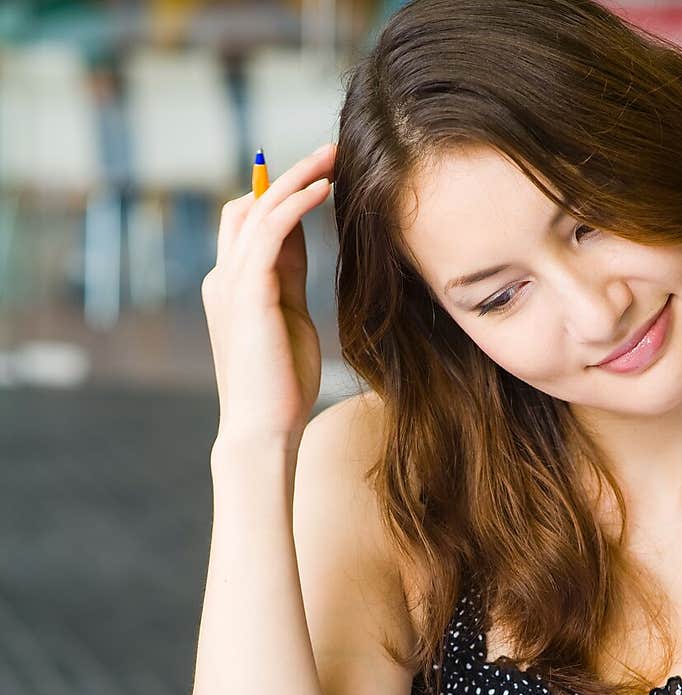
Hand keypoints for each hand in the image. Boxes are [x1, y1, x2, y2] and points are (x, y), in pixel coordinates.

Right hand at [201, 143, 335, 447]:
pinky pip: (270, 230)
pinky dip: (296, 203)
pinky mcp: (249, 292)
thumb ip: (289, 281)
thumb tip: (300, 246)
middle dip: (287, 176)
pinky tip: (325, 189)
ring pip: (259, 209)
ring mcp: (231, 284)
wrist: (262, 430)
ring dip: (297, 177)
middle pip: (247, 207)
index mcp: (232, 288)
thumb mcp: (290, 321)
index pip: (251, 226)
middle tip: (330, 153)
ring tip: (333, 157)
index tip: (322, 180)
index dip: (282, 199)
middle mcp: (224, 279)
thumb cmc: (282, 389)